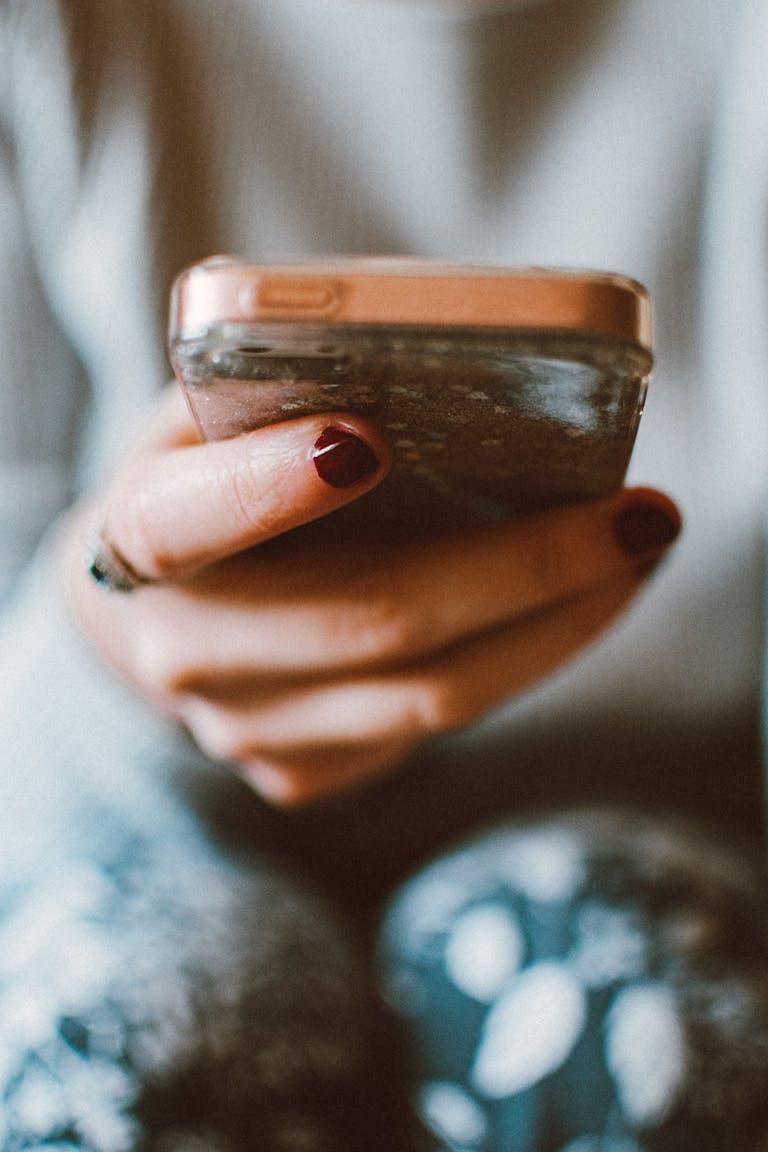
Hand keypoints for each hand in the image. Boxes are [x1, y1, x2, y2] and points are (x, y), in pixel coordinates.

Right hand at [62, 388, 680, 806]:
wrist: (152, 619)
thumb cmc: (200, 484)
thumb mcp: (203, 414)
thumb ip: (279, 383)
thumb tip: (438, 350)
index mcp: (135, 535)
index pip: (188, 519)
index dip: (272, 488)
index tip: (369, 442)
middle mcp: (186, 648)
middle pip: (372, 622)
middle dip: (526, 568)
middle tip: (639, 514)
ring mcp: (243, 728)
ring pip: (429, 698)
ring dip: (557, 628)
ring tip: (640, 556)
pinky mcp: (300, 772)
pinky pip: (433, 730)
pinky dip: (522, 663)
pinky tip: (571, 608)